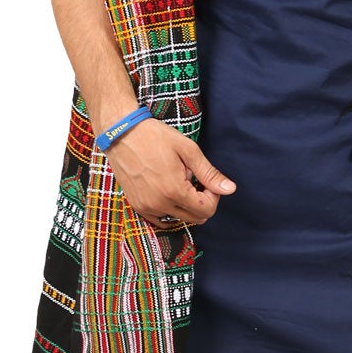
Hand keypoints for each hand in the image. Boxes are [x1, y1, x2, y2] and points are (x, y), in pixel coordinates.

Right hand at [105, 118, 235, 227]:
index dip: (213, 196)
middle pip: (195, 218)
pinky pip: (162, 218)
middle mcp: (159, 204)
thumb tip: (230, 189)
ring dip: (185, 204)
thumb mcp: (187, 150)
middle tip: (194, 179)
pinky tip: (168, 190)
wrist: (121, 134)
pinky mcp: (137, 206)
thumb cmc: (154, 137)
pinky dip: (170, 209)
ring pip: (179, 218)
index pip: (206, 210)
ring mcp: (146, 207)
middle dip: (201, 201)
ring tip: (177, 180)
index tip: (206, 180)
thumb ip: (209, 173)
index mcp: (174, 191)